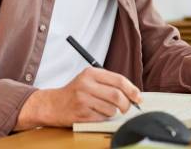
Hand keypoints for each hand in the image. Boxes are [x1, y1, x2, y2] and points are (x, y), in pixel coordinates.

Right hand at [15, 67, 141, 129]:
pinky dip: (104, 118)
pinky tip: (96, 114)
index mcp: (91, 73)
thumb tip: (133, 93)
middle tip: (128, 108)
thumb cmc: (76, 92)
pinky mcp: (80, 114)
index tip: (138, 97)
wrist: (52, 104)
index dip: (132, 90)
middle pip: (117, 96)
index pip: (119, 80)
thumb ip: (109, 83)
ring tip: (105, 109)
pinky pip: (102, 118)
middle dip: (127, 104)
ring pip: (111, 109)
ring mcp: (82, 100)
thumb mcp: (90, 79)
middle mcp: (86, 85)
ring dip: (113, 112)